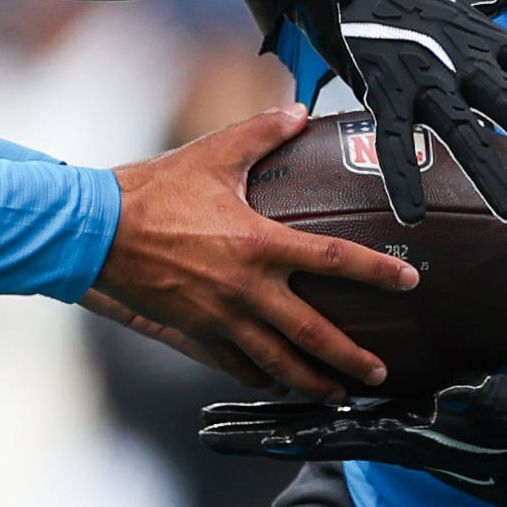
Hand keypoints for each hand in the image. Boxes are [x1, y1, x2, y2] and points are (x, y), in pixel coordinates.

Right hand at [99, 105, 423, 395]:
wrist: (97, 232)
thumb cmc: (154, 192)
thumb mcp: (213, 153)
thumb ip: (262, 132)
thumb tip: (296, 111)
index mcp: (260, 244)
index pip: (334, 259)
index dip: (376, 271)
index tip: (409, 282)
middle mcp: (246, 289)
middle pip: (311, 334)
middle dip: (350, 358)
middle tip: (379, 374)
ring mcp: (220, 317)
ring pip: (276, 361)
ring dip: (311, 381)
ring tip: (337, 395)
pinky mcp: (194, 331)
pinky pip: (234, 364)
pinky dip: (259, 377)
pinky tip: (275, 385)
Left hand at [194, 372, 506, 502]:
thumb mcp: (499, 413)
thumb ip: (475, 402)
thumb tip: (452, 395)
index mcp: (393, 434)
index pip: (325, 434)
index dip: (282, 434)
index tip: (240, 435)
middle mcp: (374, 434)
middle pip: (301, 432)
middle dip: (251, 432)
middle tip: (203, 431)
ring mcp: (377, 428)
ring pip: (307, 421)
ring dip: (261, 421)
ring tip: (215, 418)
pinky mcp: (384, 419)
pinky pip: (328, 410)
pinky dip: (294, 405)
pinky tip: (268, 396)